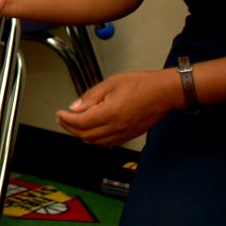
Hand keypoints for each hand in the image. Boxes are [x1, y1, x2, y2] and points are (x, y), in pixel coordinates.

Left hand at [55, 69, 180, 146]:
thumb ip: (91, 96)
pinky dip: (95, 140)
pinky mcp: (130, 135)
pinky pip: (108, 143)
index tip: (59, 113)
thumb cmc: (142, 84)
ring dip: (81, 135)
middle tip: (62, 118)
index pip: (81, 122)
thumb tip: (75, 107)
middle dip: (70, 128)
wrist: (166, 92)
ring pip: (96, 142)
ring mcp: (124, 133)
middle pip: (86, 135)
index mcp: (110, 113)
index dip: (66, 119)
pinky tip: (90, 132)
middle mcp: (116, 127)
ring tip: (72, 124)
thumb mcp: (111, 83)